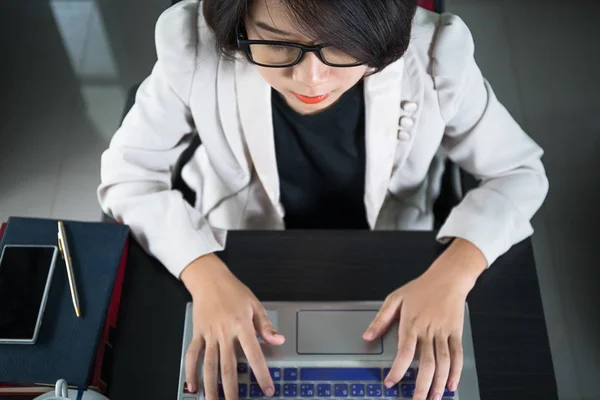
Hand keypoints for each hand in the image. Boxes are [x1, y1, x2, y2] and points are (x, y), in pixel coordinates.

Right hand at [181, 253, 284, 399]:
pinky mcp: (197, 333)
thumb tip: (278, 340)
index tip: (267, 389)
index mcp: (242, 325)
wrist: (210, 279)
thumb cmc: (234, 291)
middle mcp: (224, 332)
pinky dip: (190, 371)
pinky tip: (192, 386)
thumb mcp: (255, 304)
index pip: (254, 355)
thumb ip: (266, 325)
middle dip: (232, 388)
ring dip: (211, 386)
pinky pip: (192, 355)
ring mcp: (209, 334)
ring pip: (209, 364)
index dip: (261, 374)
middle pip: (228, 365)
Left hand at [363, 239, 486, 399]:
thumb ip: (381, 319)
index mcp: (411, 324)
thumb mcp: (395, 298)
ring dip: (439, 383)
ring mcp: (444, 333)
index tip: (390, 382)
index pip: (404, 353)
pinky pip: (457, 355)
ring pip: (443, 363)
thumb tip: (368, 336)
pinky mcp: (456, 332)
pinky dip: (456, 371)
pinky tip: (451, 384)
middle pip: (426, 364)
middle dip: (421, 386)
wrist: (448, 278)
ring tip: (433, 398)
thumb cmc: (420, 287)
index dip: (397, 370)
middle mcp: (428, 331)